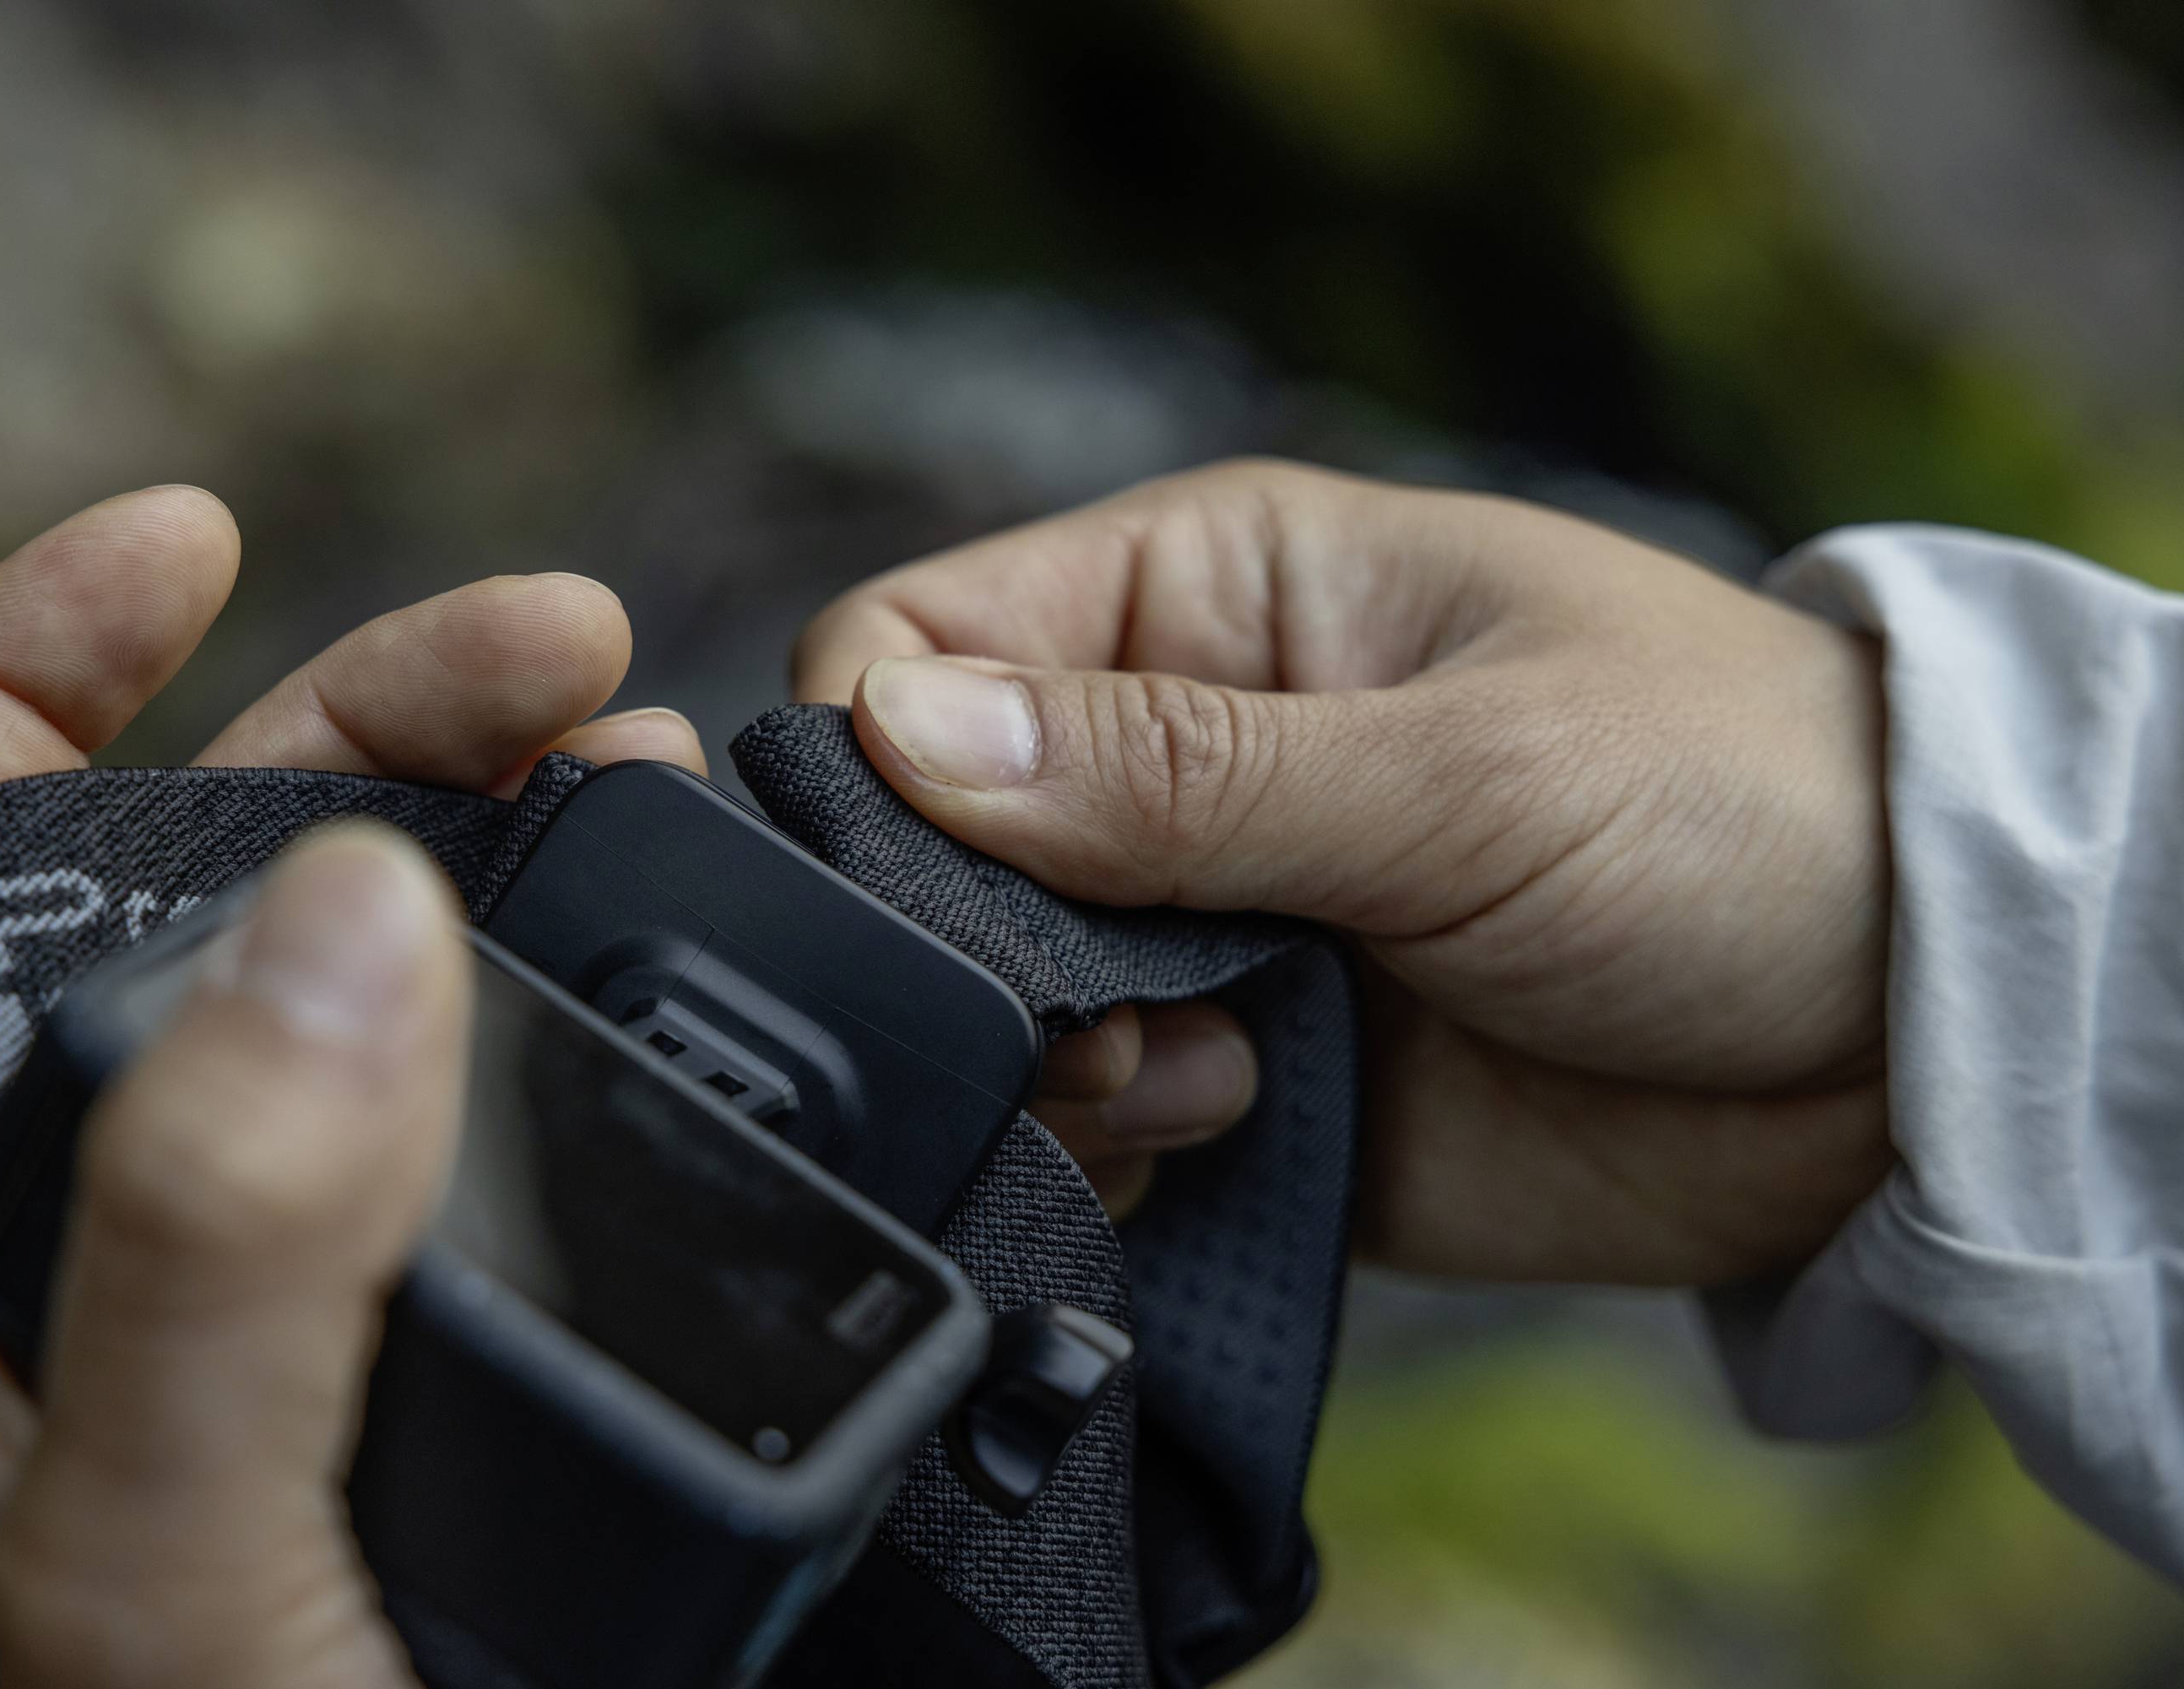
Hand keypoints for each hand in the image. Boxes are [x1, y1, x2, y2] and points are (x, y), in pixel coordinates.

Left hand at [0, 486, 707, 1687]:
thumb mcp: (164, 1556)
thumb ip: (225, 1243)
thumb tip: (358, 908)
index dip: (26, 675)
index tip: (191, 537)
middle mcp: (143, 1253)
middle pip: (217, 894)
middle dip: (379, 727)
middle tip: (580, 671)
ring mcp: (323, 1303)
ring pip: (408, 997)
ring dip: (530, 858)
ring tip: (672, 807)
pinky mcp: (477, 1358)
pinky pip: (548, 1128)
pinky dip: (634, 1027)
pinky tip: (726, 1012)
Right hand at [793, 460, 1892, 1282]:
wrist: (1911, 1034)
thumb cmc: (1733, 807)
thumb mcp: (1460, 769)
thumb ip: (1178, 772)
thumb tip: (899, 736)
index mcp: (1205, 600)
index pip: (916, 645)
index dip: (882, 759)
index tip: (958, 880)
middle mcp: (1173, 755)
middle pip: (925, 844)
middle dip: (974, 945)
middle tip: (1123, 1007)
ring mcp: (1205, 925)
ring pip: (990, 1001)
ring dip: (1054, 1061)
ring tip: (1216, 1074)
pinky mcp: (1247, 1076)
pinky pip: (1090, 1122)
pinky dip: (1108, 1150)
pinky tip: (1228, 1133)